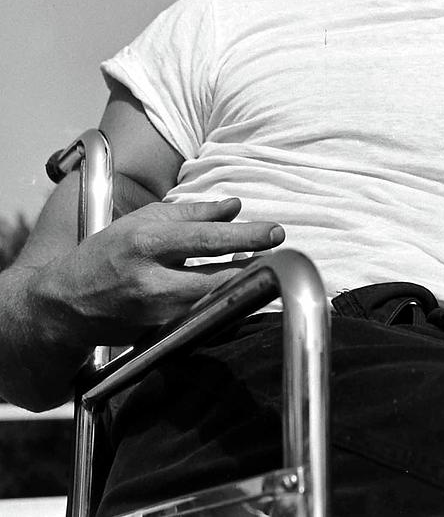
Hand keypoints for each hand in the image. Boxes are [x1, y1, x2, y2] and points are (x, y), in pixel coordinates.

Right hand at [45, 198, 283, 346]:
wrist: (64, 305)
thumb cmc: (107, 254)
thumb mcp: (144, 222)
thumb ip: (193, 214)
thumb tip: (236, 207)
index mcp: (146, 245)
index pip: (207, 240)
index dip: (246, 236)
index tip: (275, 232)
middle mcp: (151, 283)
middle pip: (218, 278)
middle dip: (254, 265)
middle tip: (277, 250)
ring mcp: (156, 315)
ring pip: (214, 301)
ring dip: (241, 284)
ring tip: (257, 265)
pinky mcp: (159, 337)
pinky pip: (201, 318)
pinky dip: (221, 302)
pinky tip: (232, 289)